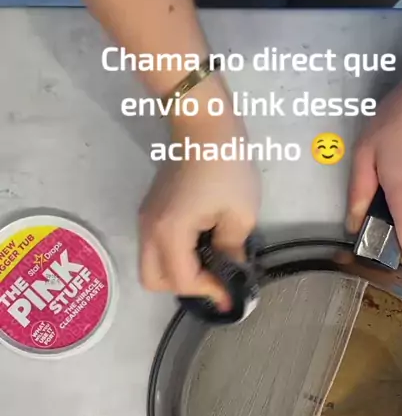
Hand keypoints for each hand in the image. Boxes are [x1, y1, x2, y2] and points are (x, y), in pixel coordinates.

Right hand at [139, 108, 260, 308]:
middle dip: (185, 287)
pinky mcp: (150, 211)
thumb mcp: (240, 213)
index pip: (182, 280)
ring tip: (209, 264)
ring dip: (178, 273)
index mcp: (170, 232)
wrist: (202, 122)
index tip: (232, 294)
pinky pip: (156, 248)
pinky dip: (175, 257)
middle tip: (213, 280)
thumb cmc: (225, 164)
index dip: (208, 292)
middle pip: (154, 280)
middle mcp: (149, 230)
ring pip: (152, 265)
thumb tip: (230, 268)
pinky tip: (201, 245)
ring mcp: (146, 219)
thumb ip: (232, 249)